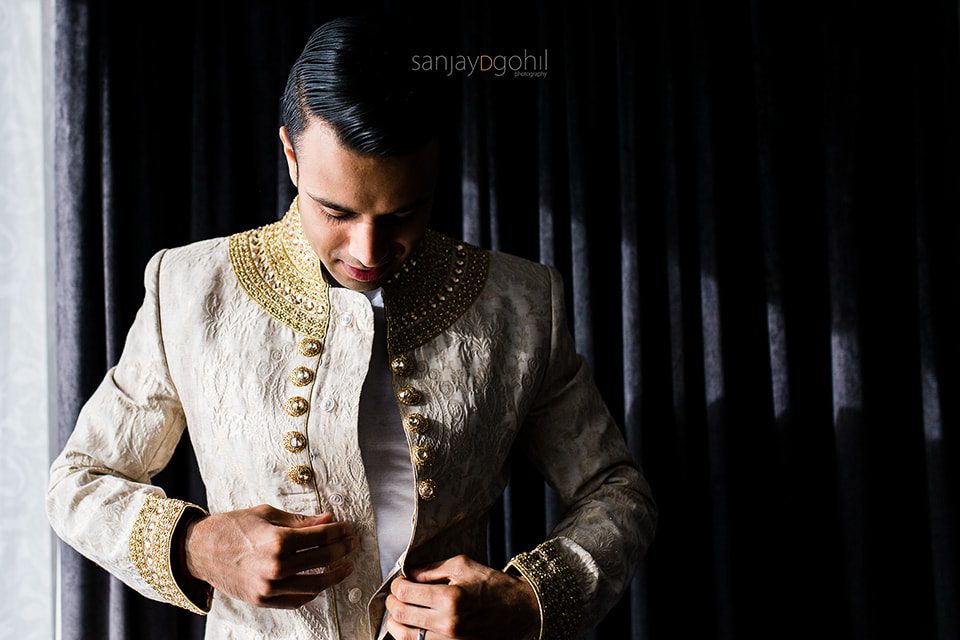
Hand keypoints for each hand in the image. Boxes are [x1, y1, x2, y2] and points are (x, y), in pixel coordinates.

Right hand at [184, 503, 356, 608]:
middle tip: (351, 543)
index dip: (338, 532)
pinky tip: (320, 581)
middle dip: (341, 550)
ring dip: (334, 575)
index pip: (321, 537)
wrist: (200, 550)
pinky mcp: (263, 600)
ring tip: (345, 566)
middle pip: (322, 560)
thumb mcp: (267, 514)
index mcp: (277, 541)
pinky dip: (312, 591)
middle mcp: (276, 567)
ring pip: (314, 585)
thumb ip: (300, 521)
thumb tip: (328, 521)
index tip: (346, 528)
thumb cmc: (232, 527)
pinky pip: (297, 600)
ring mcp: (269, 587)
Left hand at [385, 554, 539, 639]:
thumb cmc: (493, 585)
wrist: (520, 611)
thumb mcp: (463, 566)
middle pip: (401, 615)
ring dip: (396, 623)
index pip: (405, 593)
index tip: (400, 581)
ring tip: (400, 612)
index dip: (397, 585)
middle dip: (393, 602)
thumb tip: (408, 573)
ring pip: (405, 637)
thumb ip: (432, 569)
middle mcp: (447, 623)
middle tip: (396, 595)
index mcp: (450, 598)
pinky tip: (413, 626)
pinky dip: (411, 637)